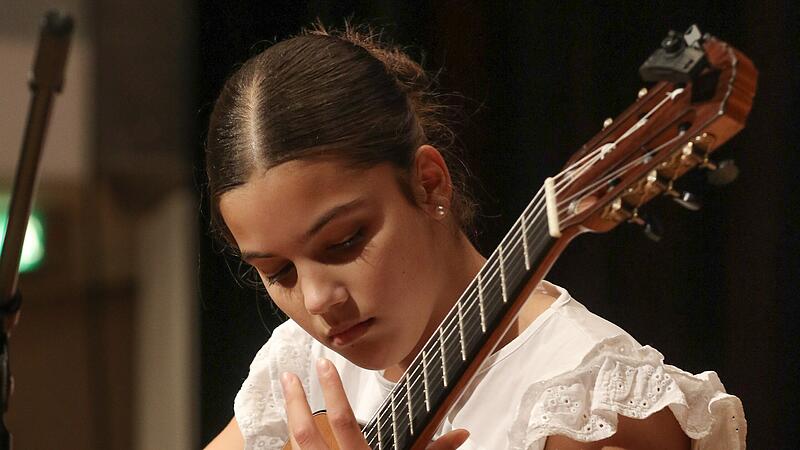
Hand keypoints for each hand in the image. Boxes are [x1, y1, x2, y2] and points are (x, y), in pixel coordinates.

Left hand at [281, 358, 468, 448]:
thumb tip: (461, 435)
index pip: (344, 419)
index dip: (332, 389)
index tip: (323, 364)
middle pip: (307, 432)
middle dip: (295, 401)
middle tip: (288, 375)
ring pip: (297, 449)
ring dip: (290, 423)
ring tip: (287, 401)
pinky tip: (287, 438)